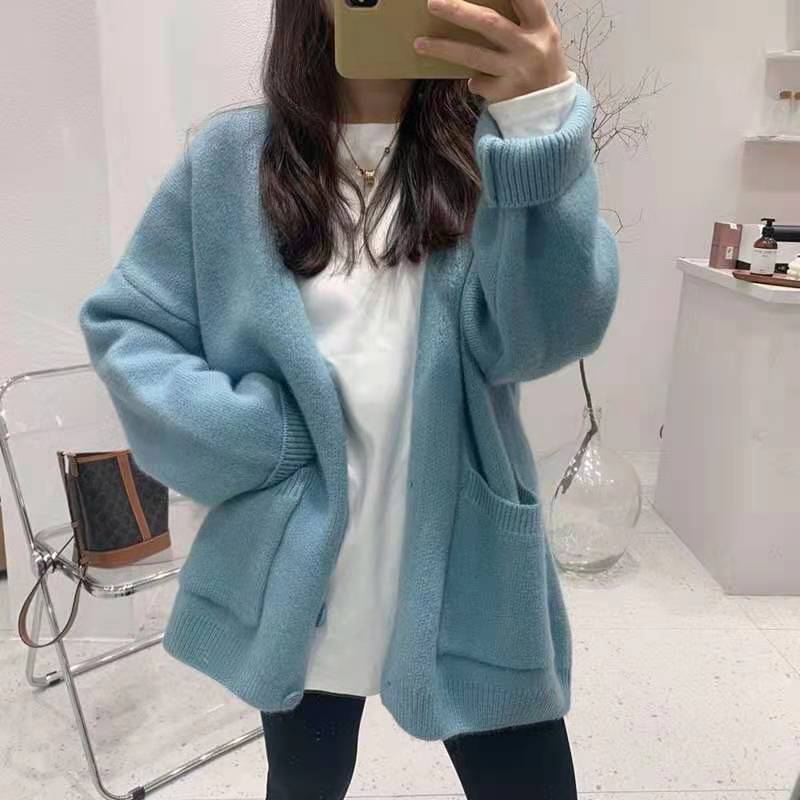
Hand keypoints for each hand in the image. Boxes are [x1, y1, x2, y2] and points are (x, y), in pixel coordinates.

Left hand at [414, 0, 568, 103]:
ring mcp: (517, 71)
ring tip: (419, 44)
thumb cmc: (540, 66)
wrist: (550, 111)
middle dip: (458, 12)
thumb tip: (476, 7)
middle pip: (489, 23)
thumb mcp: (541, 38)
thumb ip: (520, 21)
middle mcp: (530, 47)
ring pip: (473, 56)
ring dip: (443, 49)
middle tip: (432, 3)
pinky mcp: (505, 94)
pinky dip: (472, 81)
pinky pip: (478, 83)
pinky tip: (474, 82)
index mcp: (541, 27)